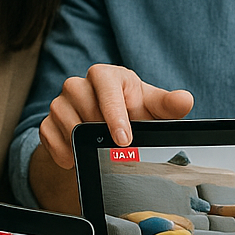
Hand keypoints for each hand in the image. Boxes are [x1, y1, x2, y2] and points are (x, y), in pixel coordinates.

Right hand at [39, 64, 193, 168]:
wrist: (109, 130)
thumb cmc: (134, 111)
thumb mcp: (153, 109)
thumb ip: (169, 105)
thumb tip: (185, 99)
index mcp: (107, 75)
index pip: (105, 84)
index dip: (113, 112)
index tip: (124, 138)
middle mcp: (80, 84)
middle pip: (81, 101)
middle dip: (98, 127)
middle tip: (114, 147)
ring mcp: (61, 102)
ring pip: (63, 118)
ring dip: (81, 140)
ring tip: (98, 150)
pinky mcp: (48, 121)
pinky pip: (48, 135)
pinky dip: (63, 151)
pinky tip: (77, 158)